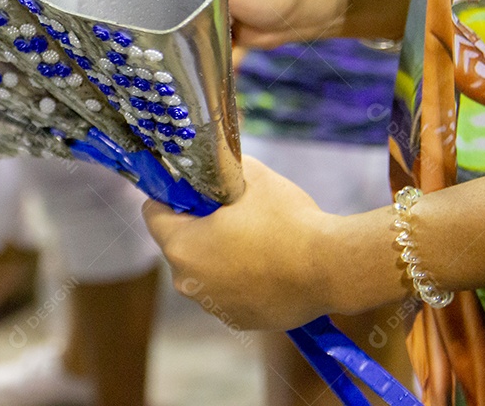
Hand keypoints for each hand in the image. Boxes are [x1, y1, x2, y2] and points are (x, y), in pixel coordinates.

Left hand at [142, 155, 337, 330]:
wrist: (332, 267)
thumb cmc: (287, 220)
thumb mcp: (251, 178)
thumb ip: (220, 169)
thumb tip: (213, 163)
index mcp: (181, 246)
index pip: (152, 213)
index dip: (170, 196)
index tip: (192, 191)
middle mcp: (187, 281)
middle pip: (177, 244)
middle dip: (196, 227)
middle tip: (229, 213)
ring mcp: (212, 305)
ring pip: (202, 270)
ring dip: (216, 256)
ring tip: (252, 240)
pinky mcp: (236, 320)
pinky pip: (225, 292)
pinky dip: (236, 280)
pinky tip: (264, 265)